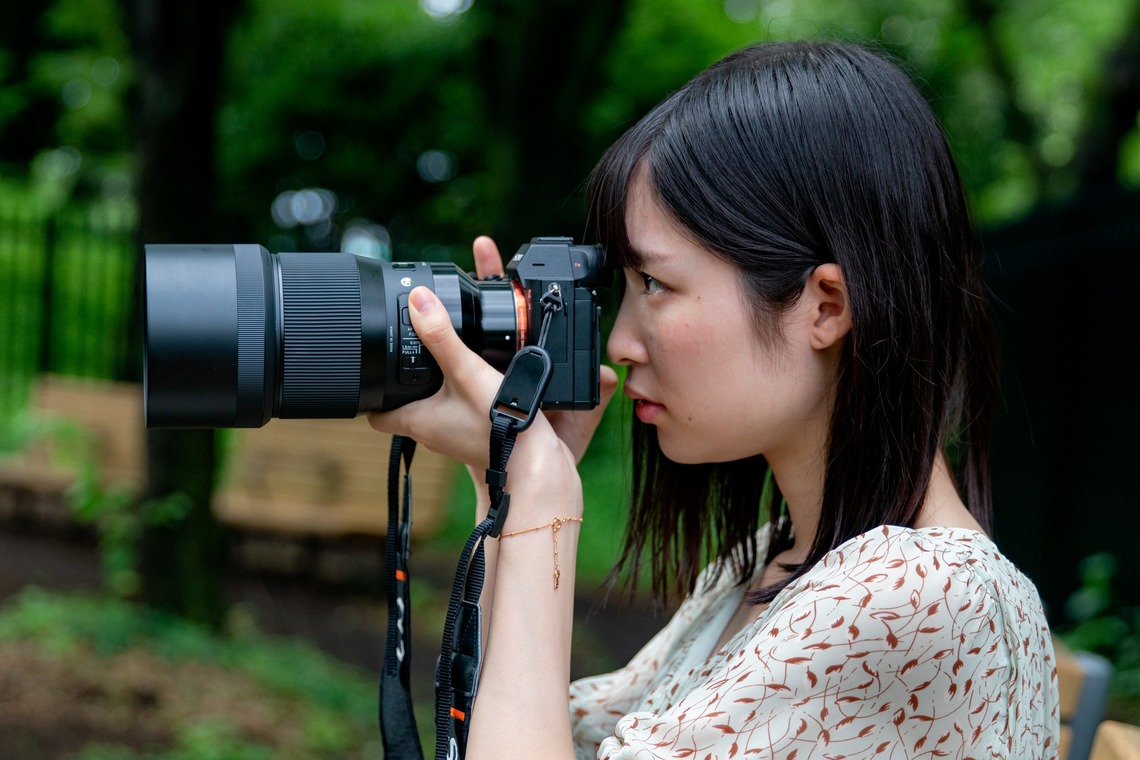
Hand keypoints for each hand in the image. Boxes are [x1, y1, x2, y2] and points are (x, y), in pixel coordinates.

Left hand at [367, 236, 615, 467]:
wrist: (536, 462)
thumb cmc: (500, 425)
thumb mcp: (466, 371)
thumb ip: (442, 335)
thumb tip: (418, 300)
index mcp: (417, 421)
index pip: (374, 415)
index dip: (369, 395)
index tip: (372, 373)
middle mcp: (432, 433)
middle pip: (405, 407)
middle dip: (406, 384)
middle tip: (409, 358)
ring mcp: (455, 437)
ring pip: (434, 409)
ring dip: (436, 389)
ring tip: (443, 362)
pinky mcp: (478, 436)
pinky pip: (460, 413)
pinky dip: (463, 397)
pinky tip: (479, 381)